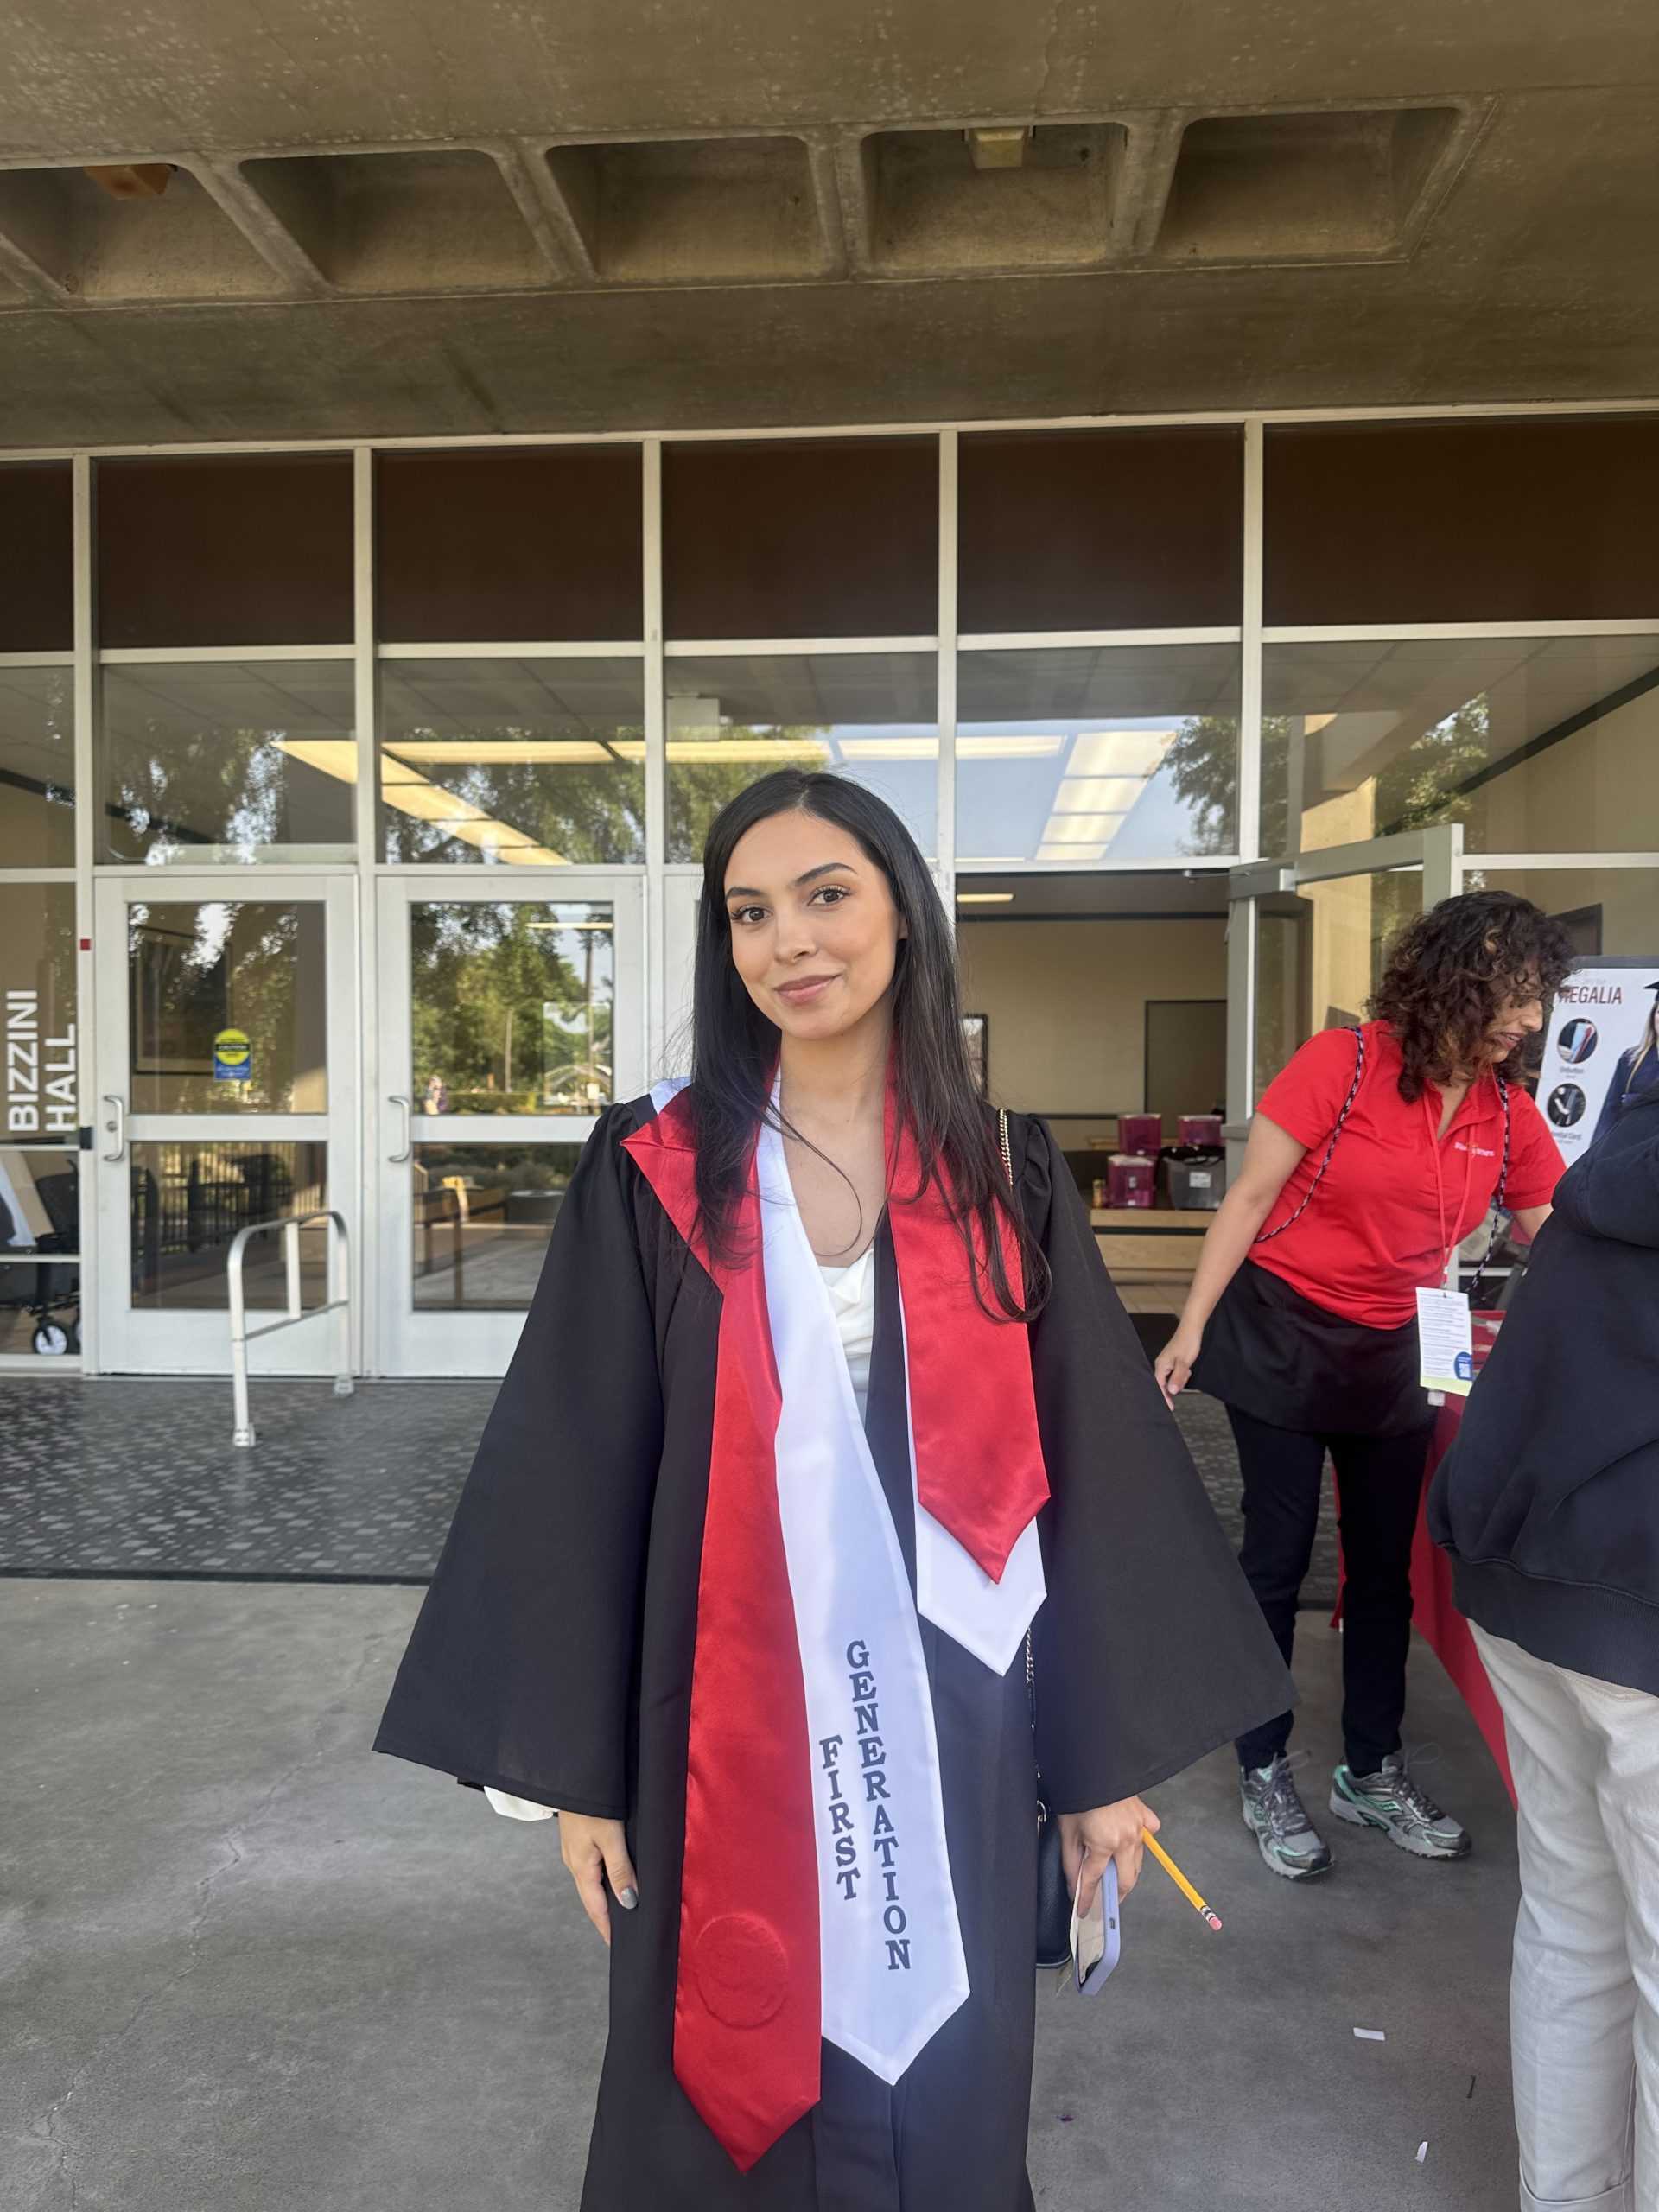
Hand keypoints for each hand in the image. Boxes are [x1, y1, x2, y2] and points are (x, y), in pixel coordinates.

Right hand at [559, 1812, 637, 1945]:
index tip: (619, 1946)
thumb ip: (620, 1869)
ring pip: (592, 1883)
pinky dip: (603, 1879)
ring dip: (606, 1897)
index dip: (608, 1928)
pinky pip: (591, 1868)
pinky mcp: (577, 1839)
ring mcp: (573, 1851)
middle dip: (607, 1917)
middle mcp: (574, 1863)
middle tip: (624, 1934)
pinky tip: (614, 1878)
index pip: (596, 1908)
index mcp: (581, 1867)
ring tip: (624, 1910)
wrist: (571, 1777)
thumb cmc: (592, 1804)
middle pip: (592, 1898)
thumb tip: (629, 1903)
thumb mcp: (611, 1836)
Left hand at [1060, 1797, 1159, 1915]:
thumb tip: (1074, 1883)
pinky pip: (1149, 1834)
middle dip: (1115, 1894)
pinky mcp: (1145, 1815)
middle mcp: (1127, 1840)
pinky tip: (1131, 1843)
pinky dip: (1142, 1841)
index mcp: (1105, 1844)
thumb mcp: (1067, 1829)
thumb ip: (1071, 1860)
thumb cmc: (1078, 1794)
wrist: (1094, 1764)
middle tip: (1105, 1900)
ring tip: (1115, 1878)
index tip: (1082, 1911)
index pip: (1094, 1880)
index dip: (1087, 1898)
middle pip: (1126, 1880)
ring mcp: (1139, 1828)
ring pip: (1138, 1862)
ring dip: (1127, 1872)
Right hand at [1154, 1323, 1201, 1406]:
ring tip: (1187, 1370)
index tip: (1170, 1407)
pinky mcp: (1173, 1363)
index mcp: (1161, 1366)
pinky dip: (1182, 1375)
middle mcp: (1162, 1365)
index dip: (1164, 1397)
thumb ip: (1177, 1378)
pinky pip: (1176, 1375)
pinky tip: (1187, 1369)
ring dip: (1180, 1379)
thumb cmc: (1187, 1343)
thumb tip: (1171, 1391)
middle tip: (1182, 1383)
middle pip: (1164, 1384)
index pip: (1159, 1386)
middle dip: (1174, 1386)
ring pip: (1172, 1380)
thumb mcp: (1184, 1363)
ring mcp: (1167, 1364)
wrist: (1191, 1331)